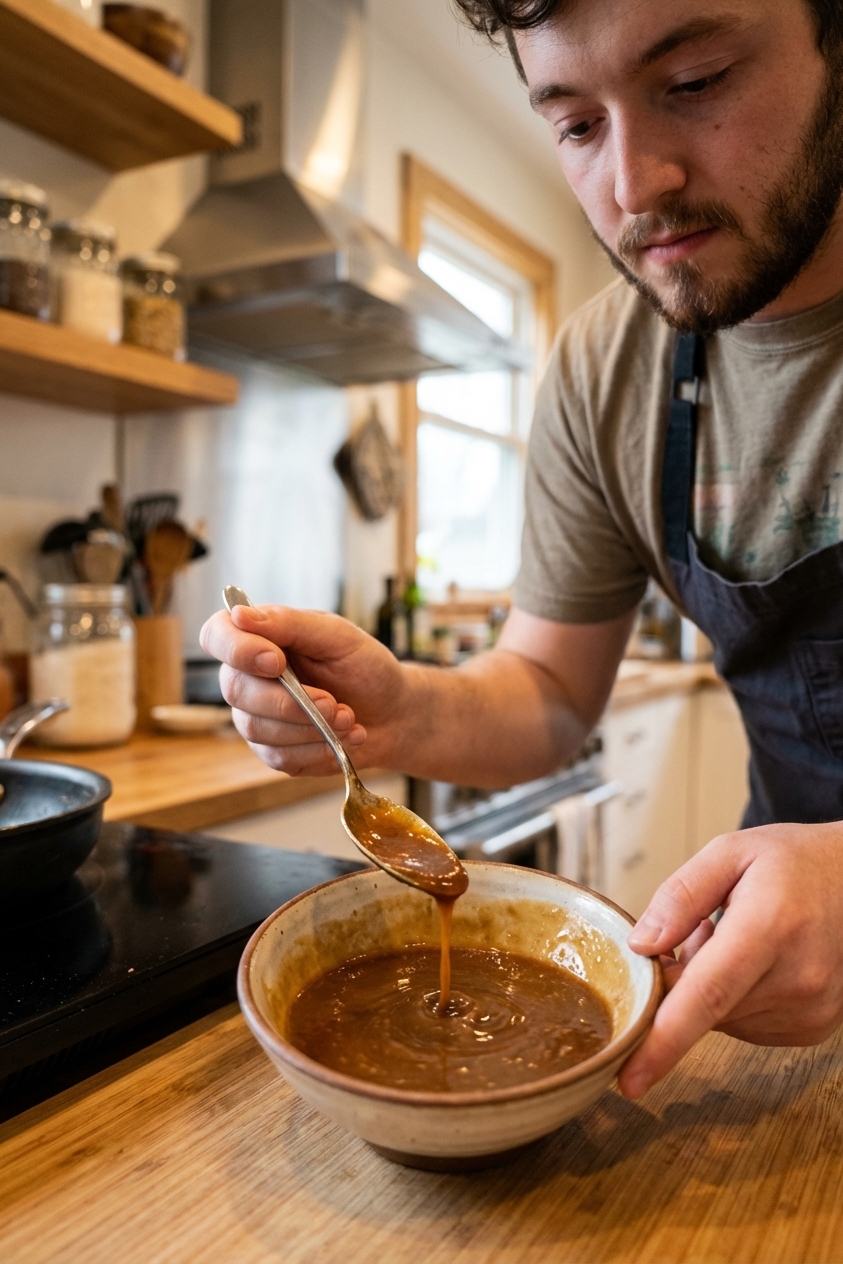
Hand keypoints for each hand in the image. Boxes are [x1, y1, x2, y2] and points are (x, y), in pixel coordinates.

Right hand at [199, 605, 406, 774]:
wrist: (393, 712)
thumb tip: (241, 614)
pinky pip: (278, 756)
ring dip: (310, 727)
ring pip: (256, 727)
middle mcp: (248, 676)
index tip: (276, 661)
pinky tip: (343, 738)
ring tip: (349, 718)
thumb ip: (291, 624)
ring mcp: (256, 715)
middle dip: (289, 701)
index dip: (236, 650)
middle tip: (334, 703)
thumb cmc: (364, 667)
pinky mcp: (272, 750)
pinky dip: (317, 750)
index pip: (217, 635)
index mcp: (259, 637)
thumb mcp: (337, 636)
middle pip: (235, 689)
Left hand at [618, 821, 842, 1098]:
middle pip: (705, 1008)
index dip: (664, 1040)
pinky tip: (755, 962)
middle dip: (682, 977)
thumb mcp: (728, 853)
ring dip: (710, 988)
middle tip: (703, 929)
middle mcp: (796, 978)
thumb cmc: (792, 864)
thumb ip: (680, 896)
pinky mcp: (812, 1028)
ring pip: (721, 1020)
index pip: (708, 994)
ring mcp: (810, 1010)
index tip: (631, 1078)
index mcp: (769, 927)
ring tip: (737, 938)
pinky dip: (735, 1000)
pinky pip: (746, 1026)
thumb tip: (641, 946)